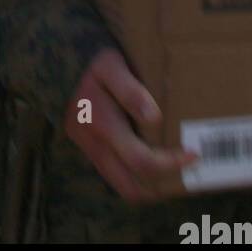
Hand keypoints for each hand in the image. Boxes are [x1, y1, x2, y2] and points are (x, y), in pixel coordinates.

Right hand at [65, 48, 198, 202]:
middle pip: (130, 189)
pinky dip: (135, 175)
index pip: (141, 161)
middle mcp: (94, 145)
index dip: (171, 164)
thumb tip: (154, 118)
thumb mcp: (110, 66)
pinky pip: (115, 174)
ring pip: (122, 185)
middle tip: (186, 174)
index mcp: (101, 125)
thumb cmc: (91, 62)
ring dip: (148, 186)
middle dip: (160, 189)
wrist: (57, 61)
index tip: (194, 154)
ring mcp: (89, 151)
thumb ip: (130, 91)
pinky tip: (151, 157)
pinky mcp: (88, 149)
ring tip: (173, 171)